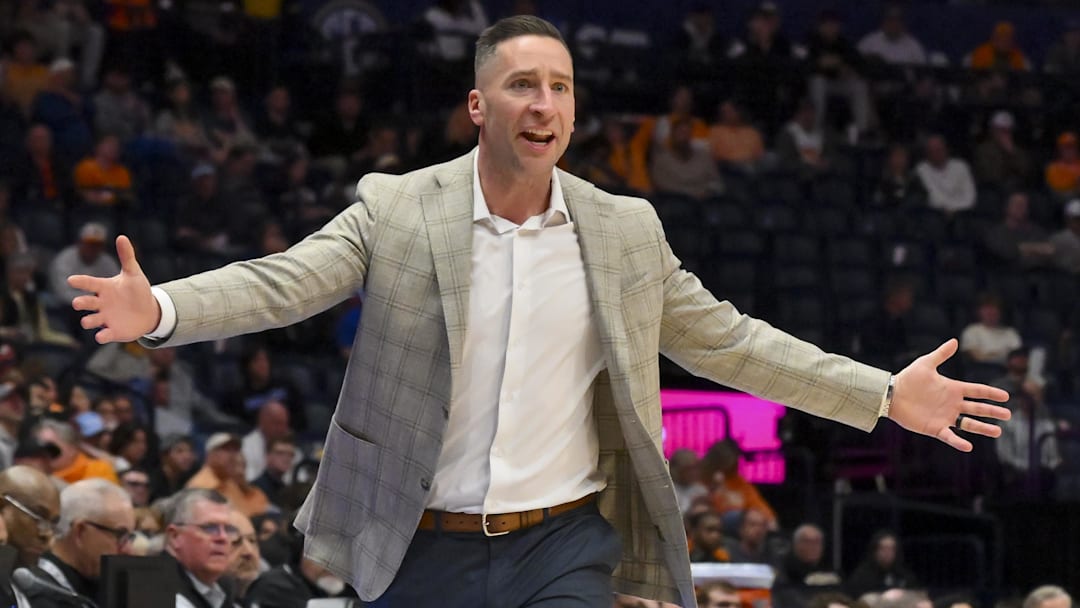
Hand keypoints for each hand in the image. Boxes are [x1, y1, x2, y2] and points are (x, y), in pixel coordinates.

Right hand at [68, 236, 160, 342]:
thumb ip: (127, 256)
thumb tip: (121, 237)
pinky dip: (102, 336)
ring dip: (88, 321)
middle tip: (77, 303)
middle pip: (86, 303)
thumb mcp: (133, 273)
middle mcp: (100, 303)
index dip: (80, 282)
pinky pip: (104, 335)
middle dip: (80, 303)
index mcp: (103, 288)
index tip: (71, 280)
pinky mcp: (112, 331)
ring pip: (90, 320)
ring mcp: (105, 318)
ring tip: (88, 321)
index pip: (89, 283)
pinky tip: (102, 336)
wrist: (148, 311)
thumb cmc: (137, 290)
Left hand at [890, 339, 1010, 451]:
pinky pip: (949, 436)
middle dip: (992, 411)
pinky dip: (958, 442)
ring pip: (968, 424)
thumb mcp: (925, 364)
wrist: (891, 394)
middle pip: (977, 409)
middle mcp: (952, 404)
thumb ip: (941, 354)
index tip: (1006, 396)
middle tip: (1008, 415)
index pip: (977, 391)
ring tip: (997, 431)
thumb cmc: (908, 378)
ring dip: (982, 428)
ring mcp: (945, 417)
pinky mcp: (935, 428)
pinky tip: (969, 446)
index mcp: (953, 389)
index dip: (991, 393)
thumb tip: (954, 341)